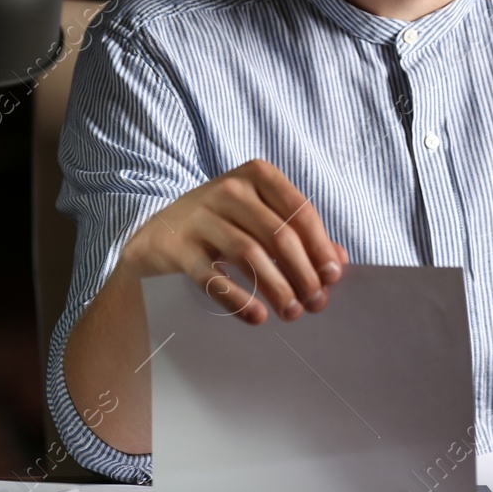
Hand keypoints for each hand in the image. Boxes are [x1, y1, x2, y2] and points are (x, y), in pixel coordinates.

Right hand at [121, 158, 346, 323]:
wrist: (155, 234)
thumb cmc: (221, 225)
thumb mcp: (259, 217)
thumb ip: (298, 234)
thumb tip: (338, 261)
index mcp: (256, 175)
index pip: (300, 211)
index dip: (321, 247)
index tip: (333, 277)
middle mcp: (229, 189)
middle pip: (279, 236)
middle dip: (303, 274)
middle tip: (315, 303)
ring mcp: (200, 216)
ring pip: (250, 255)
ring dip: (277, 289)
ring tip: (291, 313)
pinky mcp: (178, 246)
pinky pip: (213, 276)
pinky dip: (238, 299)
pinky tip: (257, 316)